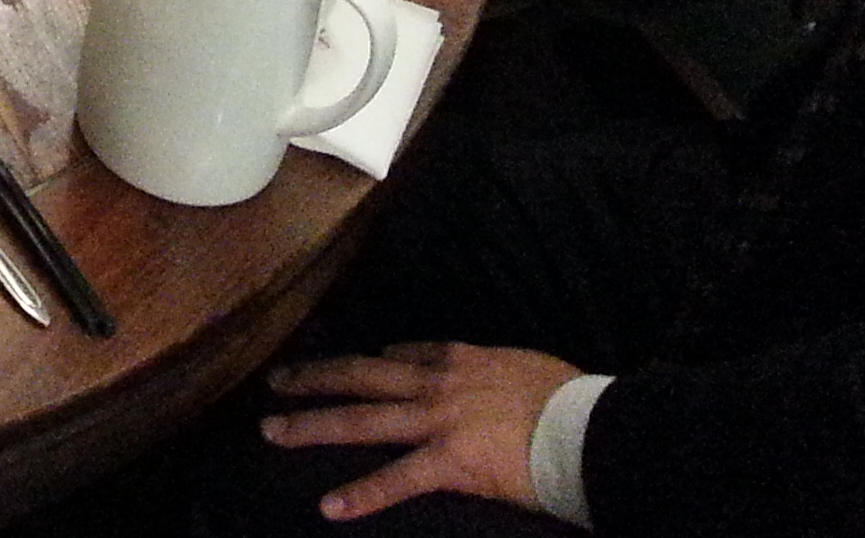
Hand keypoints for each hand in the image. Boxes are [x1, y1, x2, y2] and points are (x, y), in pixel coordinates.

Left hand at [262, 342, 582, 520]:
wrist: (591, 427)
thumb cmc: (571, 399)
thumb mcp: (525, 365)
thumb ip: (493, 369)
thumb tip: (489, 374)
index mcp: (459, 359)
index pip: (401, 356)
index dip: (371, 364)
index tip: (352, 367)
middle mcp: (437, 383)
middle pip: (361, 377)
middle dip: (315, 379)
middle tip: (275, 383)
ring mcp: (438, 421)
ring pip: (362, 419)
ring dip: (312, 424)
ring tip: (273, 432)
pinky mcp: (450, 462)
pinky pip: (397, 481)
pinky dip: (361, 494)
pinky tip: (330, 507)